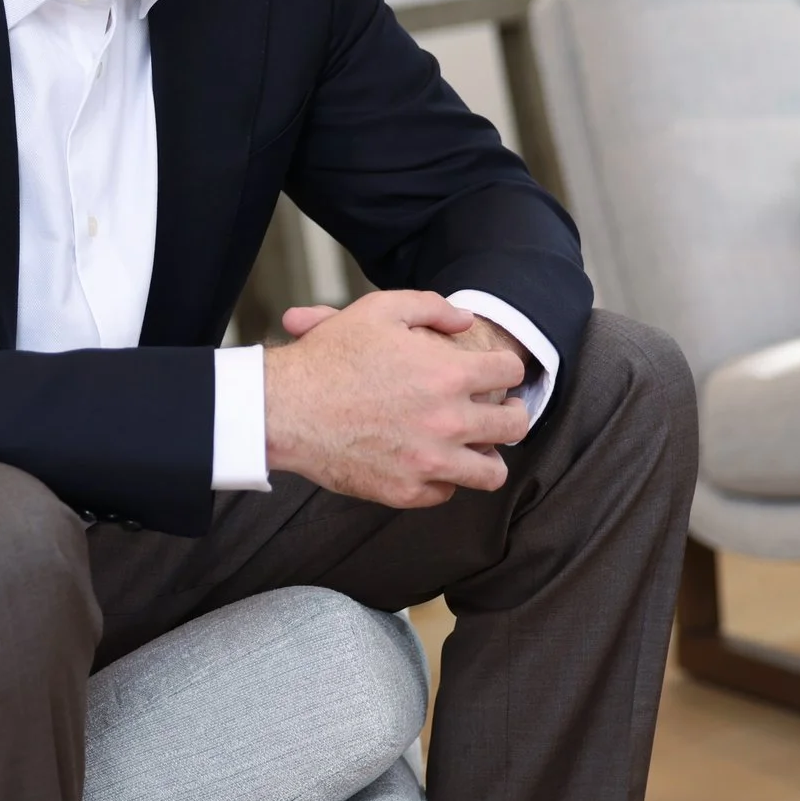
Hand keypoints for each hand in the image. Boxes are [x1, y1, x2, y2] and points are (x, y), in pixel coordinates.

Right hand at [264, 290, 531, 509]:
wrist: (285, 409)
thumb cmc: (330, 356)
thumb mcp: (380, 310)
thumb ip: (432, 308)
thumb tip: (467, 320)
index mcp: (449, 374)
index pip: (512, 373)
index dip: (506, 368)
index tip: (496, 373)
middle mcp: (448, 422)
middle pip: (514, 426)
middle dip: (512, 413)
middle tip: (498, 410)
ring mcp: (429, 462)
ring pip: (492, 472)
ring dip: (487, 455)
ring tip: (475, 446)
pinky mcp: (407, 492)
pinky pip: (447, 492)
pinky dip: (444, 478)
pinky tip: (429, 460)